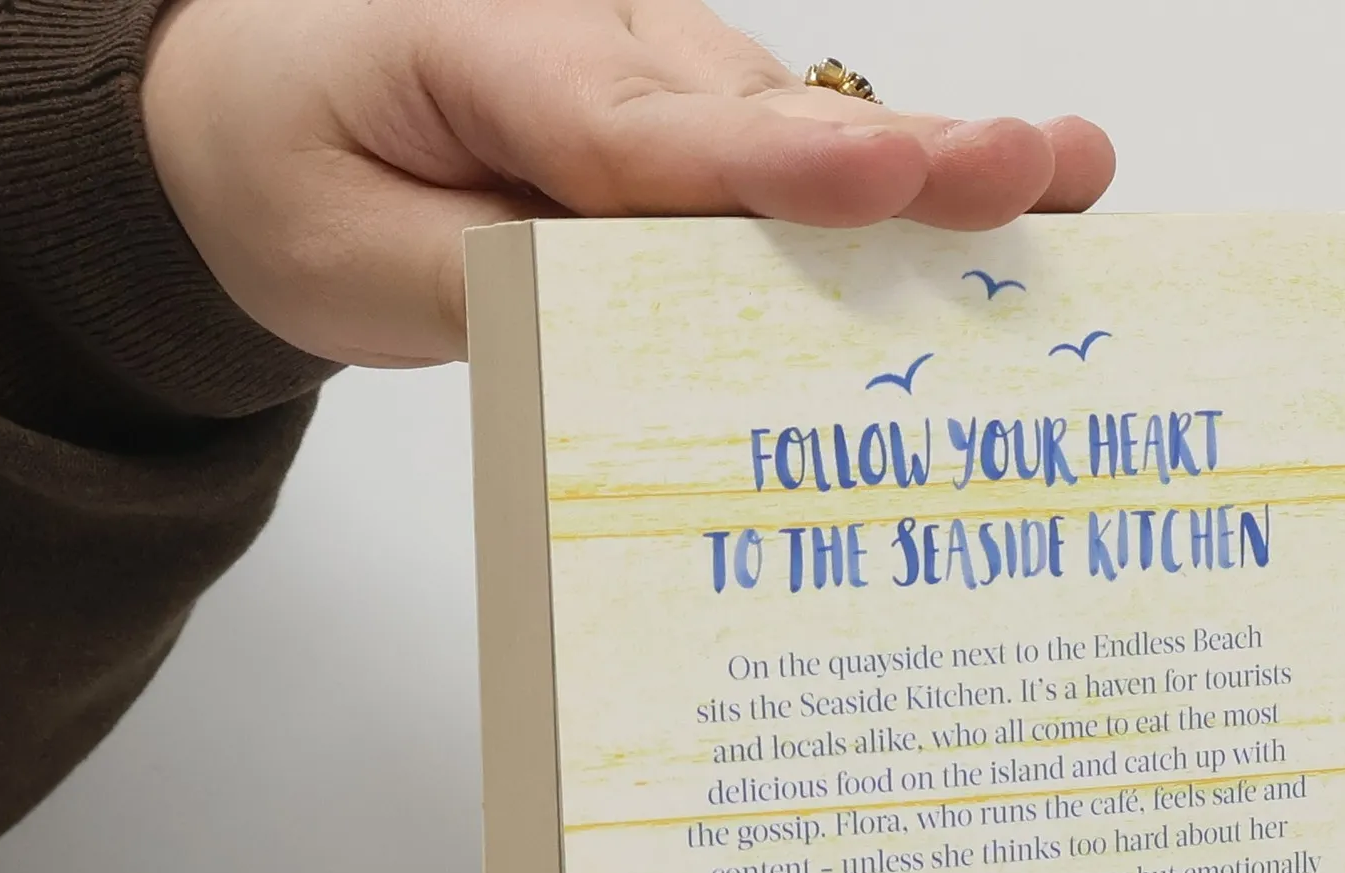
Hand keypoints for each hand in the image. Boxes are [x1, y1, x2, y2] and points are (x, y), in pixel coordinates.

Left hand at [141, 0, 1115, 369]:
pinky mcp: (702, 134)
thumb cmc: (308, 162)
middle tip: (1038, 166)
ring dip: (940, 174)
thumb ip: (487, 290)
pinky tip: (1014, 209)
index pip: (654, 130)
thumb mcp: (352, 254)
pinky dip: (901, 203)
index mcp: (507, 57)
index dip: (779, 164)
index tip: (882, 176)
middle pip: (775, 120)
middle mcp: (618, 57)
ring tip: (1070, 182)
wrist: (274, 105)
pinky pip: (803, 166)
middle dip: (913, 154)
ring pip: (811, 136)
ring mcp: (672, 90)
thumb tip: (618, 343)